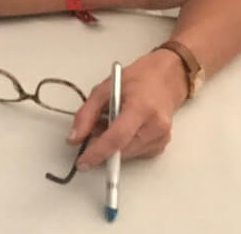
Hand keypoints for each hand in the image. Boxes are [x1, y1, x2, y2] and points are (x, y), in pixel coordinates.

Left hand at [67, 50, 187, 169]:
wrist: (165, 79)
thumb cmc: (138, 80)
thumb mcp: (104, 88)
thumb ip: (87, 113)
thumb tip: (75, 138)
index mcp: (141, 108)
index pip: (117, 138)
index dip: (97, 153)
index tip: (83, 162)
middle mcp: (155, 125)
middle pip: (121, 149)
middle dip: (101, 147)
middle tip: (93, 131)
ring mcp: (161, 137)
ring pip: (126, 154)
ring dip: (112, 145)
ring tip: (111, 122)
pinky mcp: (161, 145)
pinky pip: (135, 153)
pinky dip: (123, 145)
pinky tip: (124, 128)